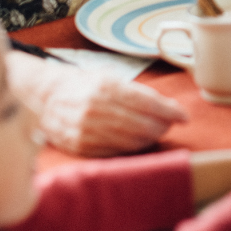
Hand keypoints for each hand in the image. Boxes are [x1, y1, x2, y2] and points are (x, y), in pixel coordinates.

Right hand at [6, 51, 187, 156]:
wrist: (46, 98)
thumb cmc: (85, 85)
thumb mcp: (110, 78)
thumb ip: (138, 93)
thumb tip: (169, 108)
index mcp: (106, 87)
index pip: (148, 102)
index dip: (170, 111)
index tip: (184, 117)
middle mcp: (96, 109)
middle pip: (142, 124)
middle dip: (162, 126)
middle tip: (171, 124)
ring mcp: (86, 130)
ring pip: (130, 141)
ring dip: (150, 139)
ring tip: (158, 132)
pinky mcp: (80, 147)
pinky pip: (115, 152)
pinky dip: (132, 148)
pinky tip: (139, 142)